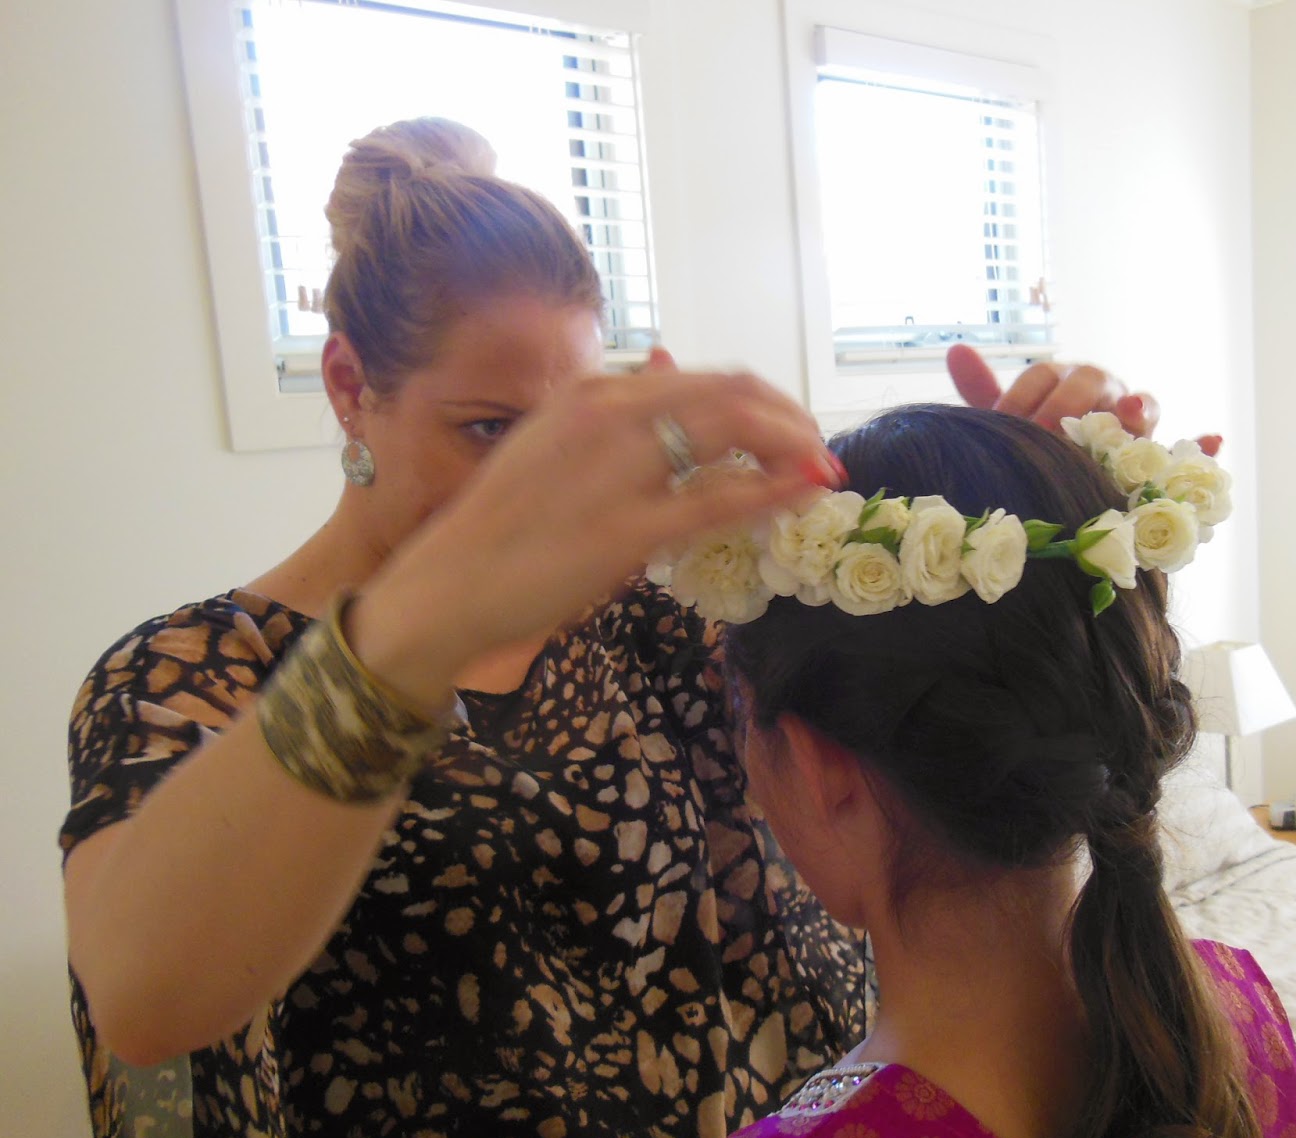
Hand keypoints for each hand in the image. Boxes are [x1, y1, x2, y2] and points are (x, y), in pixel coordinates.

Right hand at [356, 370, 837, 702]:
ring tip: (820, 472)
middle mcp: (609, 414)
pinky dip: (772, 490)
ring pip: (735, 433)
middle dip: (791, 420)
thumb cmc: (504, 526)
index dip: (765, 403)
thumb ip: (619, 412)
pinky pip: (719, 499)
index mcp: (593, 392)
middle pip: (734, 394)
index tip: (792, 430)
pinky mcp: (625, 528)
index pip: (707, 379)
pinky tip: (799, 495)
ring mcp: (618, 468)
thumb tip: (671, 365)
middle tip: (818, 452)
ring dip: (792, 449)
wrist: (447, 586)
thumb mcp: (556, 445)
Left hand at [946, 344, 1221, 454]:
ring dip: (1140, 407)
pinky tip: (1213, 440)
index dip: (1022, 399)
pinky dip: (1204, 441)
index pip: (1043, 376)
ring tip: (1133, 413)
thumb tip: (956, 349)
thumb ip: (986, 392)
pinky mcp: (1162, 454)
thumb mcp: (1011, 426)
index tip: (1004, 426)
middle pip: (1093, 381)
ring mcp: (1136, 422)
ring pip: (1143, 404)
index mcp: (1063, 380)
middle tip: (1049, 434)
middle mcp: (1102, 393)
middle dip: (1068, 405)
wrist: (1070, 483)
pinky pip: (1190, 444)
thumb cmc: (1040, 448)